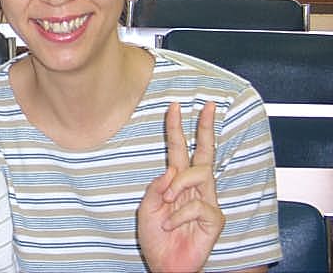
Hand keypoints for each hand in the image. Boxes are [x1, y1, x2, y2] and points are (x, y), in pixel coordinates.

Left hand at [138, 102, 224, 272]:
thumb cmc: (157, 238)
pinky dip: (180, 214)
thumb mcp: (146, 208)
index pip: (179, 149)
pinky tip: (173, 226)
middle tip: (207, 105)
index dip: (176, 128)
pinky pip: (198, 205)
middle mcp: (194, 187)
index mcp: (176, 182)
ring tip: (167, 202)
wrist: (164, 265)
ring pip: (200, 173)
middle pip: (204, 151)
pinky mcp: (214, 218)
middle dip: (205, 127)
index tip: (174, 106)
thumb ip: (156, 187)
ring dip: (179, 184)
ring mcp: (206, 201)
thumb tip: (171, 171)